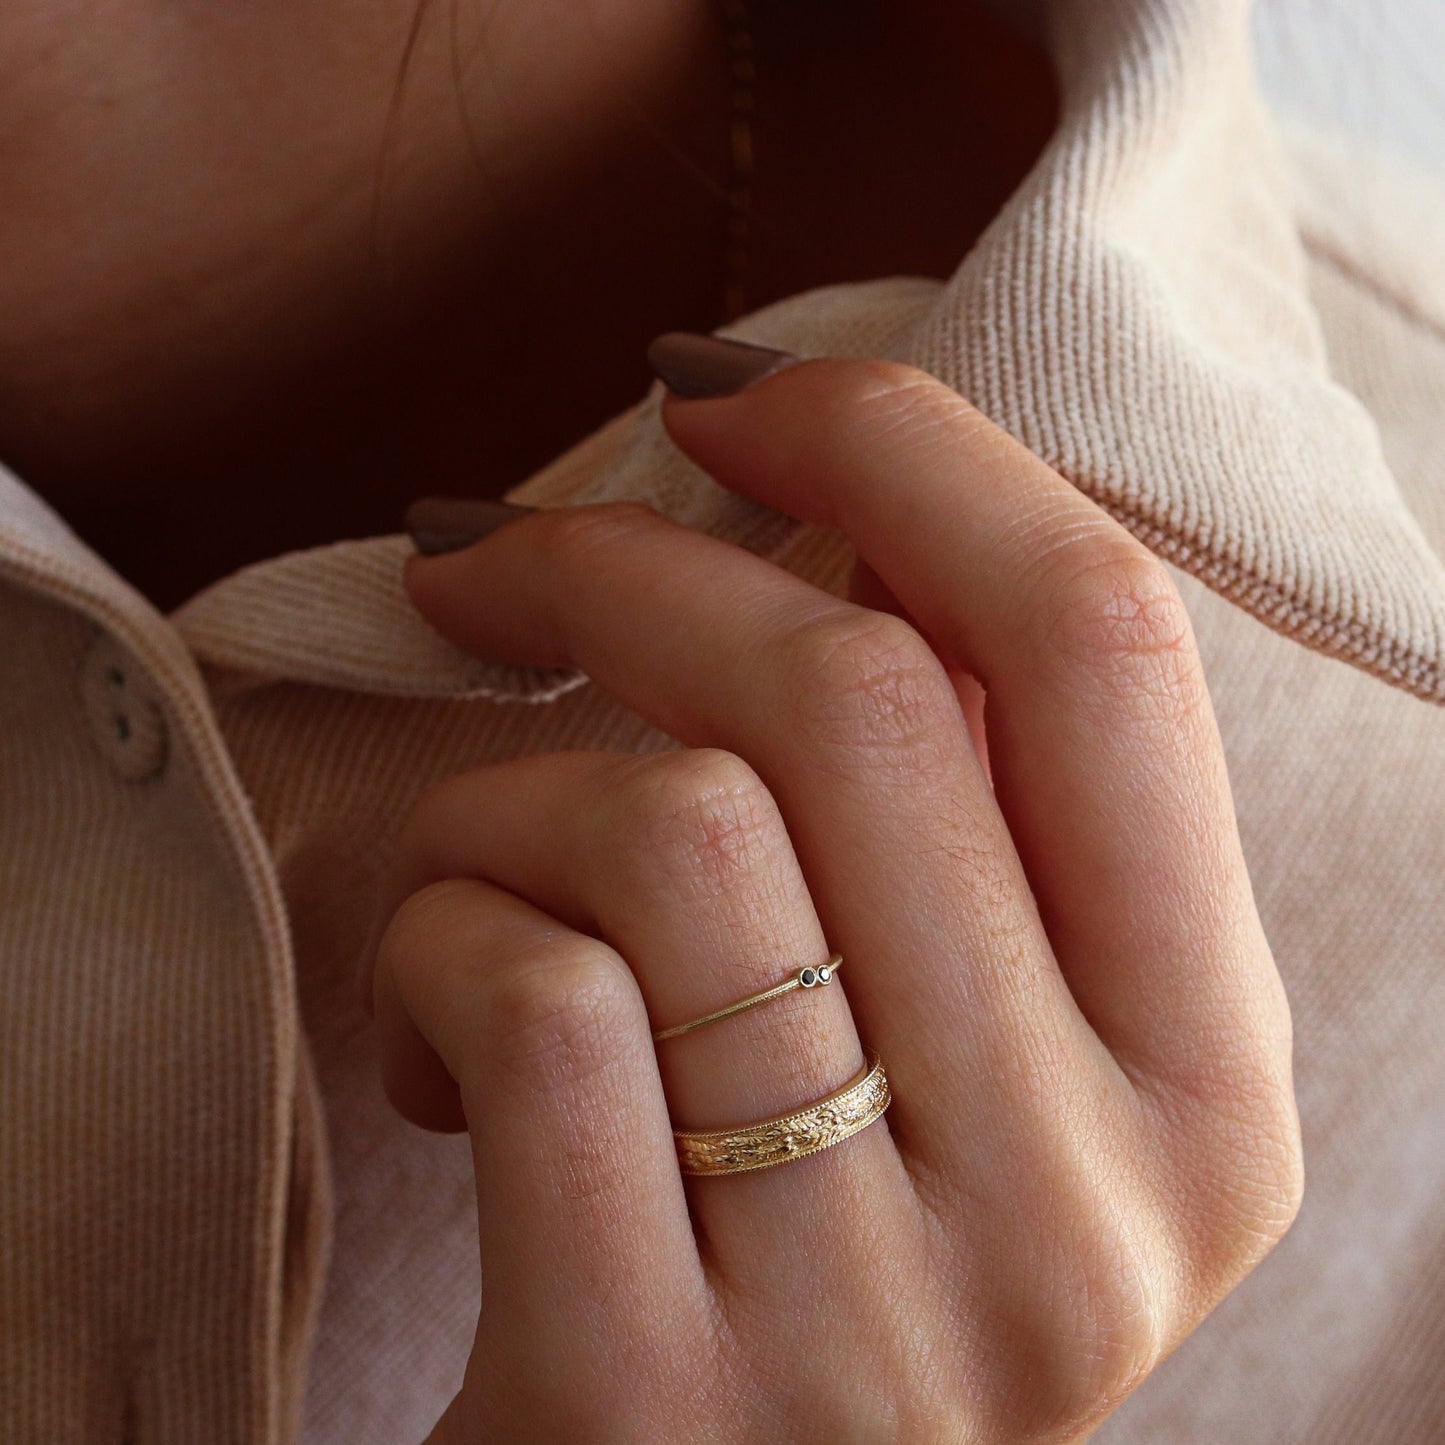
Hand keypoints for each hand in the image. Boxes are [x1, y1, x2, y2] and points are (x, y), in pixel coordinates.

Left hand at [356, 344, 1301, 1441]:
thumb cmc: (804, 1231)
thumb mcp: (965, 1040)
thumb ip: (953, 812)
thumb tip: (830, 528)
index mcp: (1206, 1084)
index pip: (1102, 644)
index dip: (904, 453)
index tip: (727, 397)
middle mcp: (1089, 1205)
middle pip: (853, 699)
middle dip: (620, 558)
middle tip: (487, 555)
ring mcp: (880, 1323)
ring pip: (670, 832)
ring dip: (509, 800)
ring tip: (486, 872)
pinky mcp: (650, 1399)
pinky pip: (528, 1004)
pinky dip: (438, 948)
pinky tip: (441, 1033)